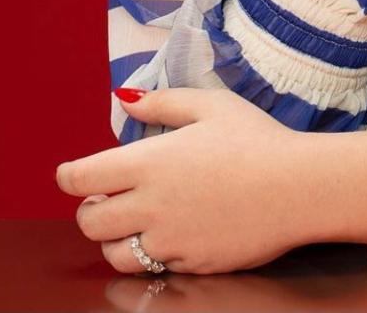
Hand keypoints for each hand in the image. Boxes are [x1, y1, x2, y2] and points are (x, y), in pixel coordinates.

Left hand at [55, 88, 315, 274]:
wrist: (298, 188)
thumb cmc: (257, 139)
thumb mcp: (212, 105)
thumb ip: (163, 101)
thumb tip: (125, 98)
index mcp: (150, 162)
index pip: (84, 176)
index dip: (68, 176)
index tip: (69, 174)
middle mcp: (151, 205)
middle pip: (90, 222)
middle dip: (89, 210)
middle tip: (106, 198)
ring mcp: (169, 241)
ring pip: (114, 253)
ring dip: (114, 238)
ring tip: (133, 221)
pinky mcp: (190, 264)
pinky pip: (152, 267)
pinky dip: (150, 253)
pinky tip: (170, 233)